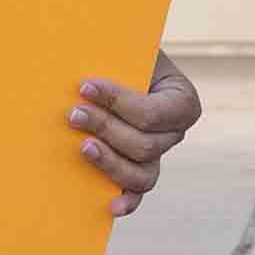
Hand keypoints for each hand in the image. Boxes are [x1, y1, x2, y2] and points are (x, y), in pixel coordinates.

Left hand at [70, 53, 203, 211]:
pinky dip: (127, 203)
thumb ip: (117, 52)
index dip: (119, 103)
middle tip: (73, 114)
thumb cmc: (122, 55)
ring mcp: (158, 156)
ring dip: (109, 162)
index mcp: (181, 100)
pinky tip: (110, 207)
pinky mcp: (139, 171)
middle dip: (105, 129)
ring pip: (142, 174)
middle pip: (144, 146)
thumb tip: (88, 60)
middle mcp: (174, 133)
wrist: (119, 68)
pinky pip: (137, 194)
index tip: (85, 86)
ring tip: (81, 147)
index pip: (152, 113)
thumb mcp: (127, 47)